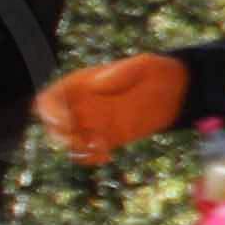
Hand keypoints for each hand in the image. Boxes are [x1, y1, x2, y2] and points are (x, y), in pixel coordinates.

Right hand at [30, 52, 189, 162]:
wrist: (176, 91)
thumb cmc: (155, 71)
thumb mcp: (143, 66)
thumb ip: (121, 73)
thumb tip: (95, 87)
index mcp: (81, 84)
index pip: (49, 99)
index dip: (50, 112)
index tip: (67, 121)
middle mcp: (81, 105)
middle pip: (52, 126)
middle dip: (61, 137)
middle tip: (85, 140)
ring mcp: (92, 124)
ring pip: (67, 142)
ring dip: (76, 150)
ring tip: (100, 149)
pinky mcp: (106, 139)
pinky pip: (87, 153)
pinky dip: (90, 158)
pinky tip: (107, 156)